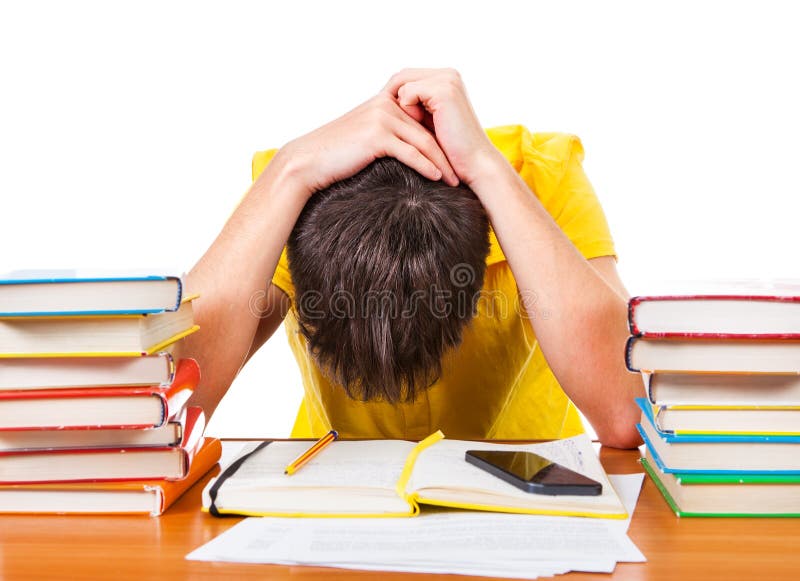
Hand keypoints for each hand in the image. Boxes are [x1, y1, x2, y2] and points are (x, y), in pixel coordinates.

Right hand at [265, 92, 458, 200]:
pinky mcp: (377, 136)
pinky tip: (438, 178)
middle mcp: (385, 104)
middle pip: (426, 129)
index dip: (440, 137)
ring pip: (422, 141)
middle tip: (462, 171)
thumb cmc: (334, 155)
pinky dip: (427, 166)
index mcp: (384, 102)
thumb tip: (406, 149)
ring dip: (442, 162)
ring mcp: (381, 118)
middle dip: (447, 151)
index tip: (454, 157)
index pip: (421, 118)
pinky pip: (410, 152)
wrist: (308, 161)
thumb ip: (385, 135)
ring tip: (455, 180)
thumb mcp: (363, 137)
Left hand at [383, 68, 505, 187]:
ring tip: (412, 125)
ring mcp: (447, 80)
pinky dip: (407, 110)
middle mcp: (448, 74)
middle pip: (402, 75)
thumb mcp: (428, 121)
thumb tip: (382, 99)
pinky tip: (419, 125)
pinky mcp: (444, 91)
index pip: (406, 76)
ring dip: (401, 105)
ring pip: (402, 83)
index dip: (393, 95)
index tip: (389, 117)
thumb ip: (414, 105)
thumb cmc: (451, 149)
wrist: (474, 163)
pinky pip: (408, 92)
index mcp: (445, 78)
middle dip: (392, 97)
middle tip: (390, 120)